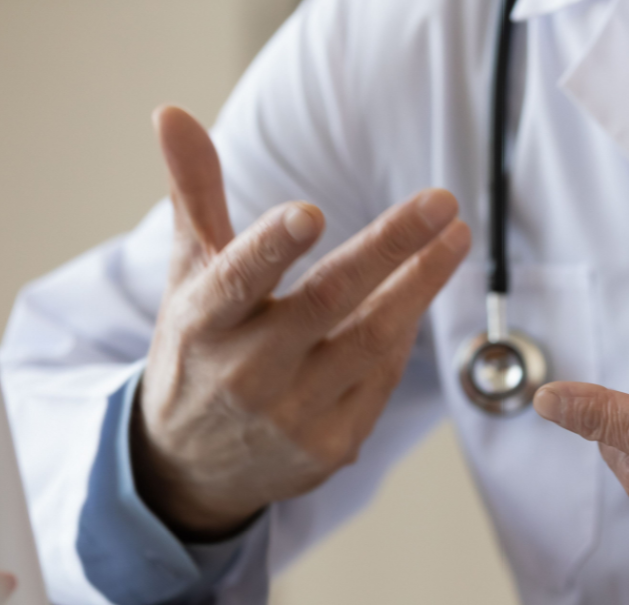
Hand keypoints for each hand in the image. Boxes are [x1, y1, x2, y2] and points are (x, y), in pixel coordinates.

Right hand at [134, 107, 471, 538]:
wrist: (192, 468)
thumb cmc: (199, 352)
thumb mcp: (187, 278)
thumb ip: (194, 196)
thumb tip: (172, 112)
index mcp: (204, 324)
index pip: (238, 279)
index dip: (273, 247)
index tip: (310, 211)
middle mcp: (247, 373)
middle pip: (328, 303)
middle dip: (390, 247)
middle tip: (443, 202)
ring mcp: (293, 415)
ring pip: (373, 342)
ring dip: (420, 285)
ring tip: (456, 237)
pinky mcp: (331, 446)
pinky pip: (382, 378)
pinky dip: (404, 331)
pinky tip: (421, 289)